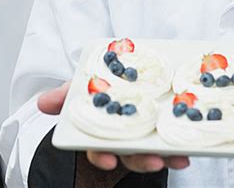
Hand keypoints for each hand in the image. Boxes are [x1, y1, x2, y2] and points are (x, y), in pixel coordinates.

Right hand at [38, 81, 189, 172]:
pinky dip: (183, 145)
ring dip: (167, 156)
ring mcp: (146, 134)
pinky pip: (175, 140)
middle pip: (130, 154)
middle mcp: (125, 136)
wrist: (137, 71)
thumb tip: (43, 103)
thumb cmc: (108, 83)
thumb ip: (69, 92)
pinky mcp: (166, 129)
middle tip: (154, 161)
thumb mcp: (88, 83)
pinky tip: (190, 146)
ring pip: (155, 151)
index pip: (98, 148)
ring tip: (178, 157)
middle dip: (142, 160)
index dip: (102, 155)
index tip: (109, 159)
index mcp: (105, 128)